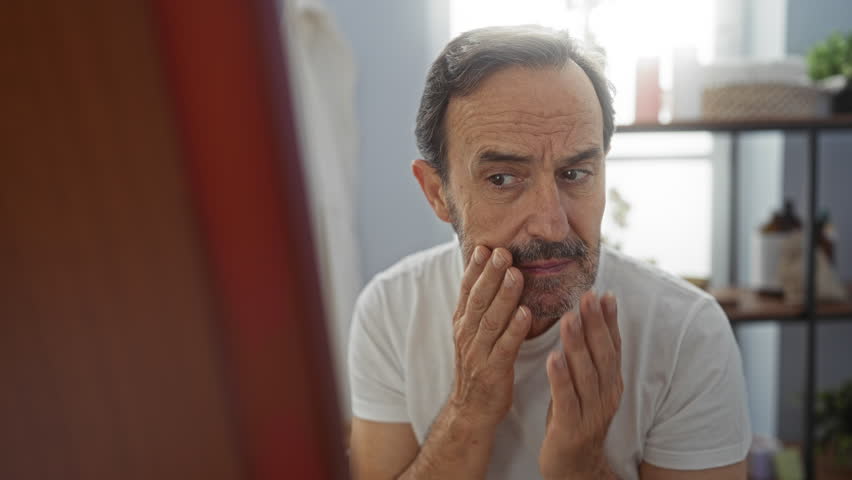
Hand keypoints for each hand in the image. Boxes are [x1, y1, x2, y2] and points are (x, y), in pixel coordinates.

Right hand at [447, 245, 531, 429]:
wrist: (472, 409)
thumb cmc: (479, 366)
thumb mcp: (473, 334)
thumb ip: (482, 308)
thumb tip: (493, 276)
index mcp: (462, 323)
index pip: (466, 290)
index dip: (475, 269)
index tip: (485, 246)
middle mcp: (466, 334)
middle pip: (478, 299)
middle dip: (489, 275)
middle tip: (502, 252)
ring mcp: (478, 353)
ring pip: (490, 320)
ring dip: (503, 296)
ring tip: (515, 274)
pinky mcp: (493, 371)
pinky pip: (505, 347)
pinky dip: (514, 329)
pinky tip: (525, 313)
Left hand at [539, 291, 622, 479]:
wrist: (574, 467)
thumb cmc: (575, 418)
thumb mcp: (586, 386)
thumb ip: (587, 358)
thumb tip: (585, 321)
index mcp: (611, 383)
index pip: (613, 346)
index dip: (609, 320)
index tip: (603, 293)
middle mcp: (606, 395)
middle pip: (603, 355)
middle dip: (595, 325)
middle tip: (586, 297)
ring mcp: (591, 412)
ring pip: (586, 374)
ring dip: (577, 345)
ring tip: (568, 319)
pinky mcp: (571, 427)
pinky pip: (566, 399)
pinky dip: (561, 378)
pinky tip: (553, 358)